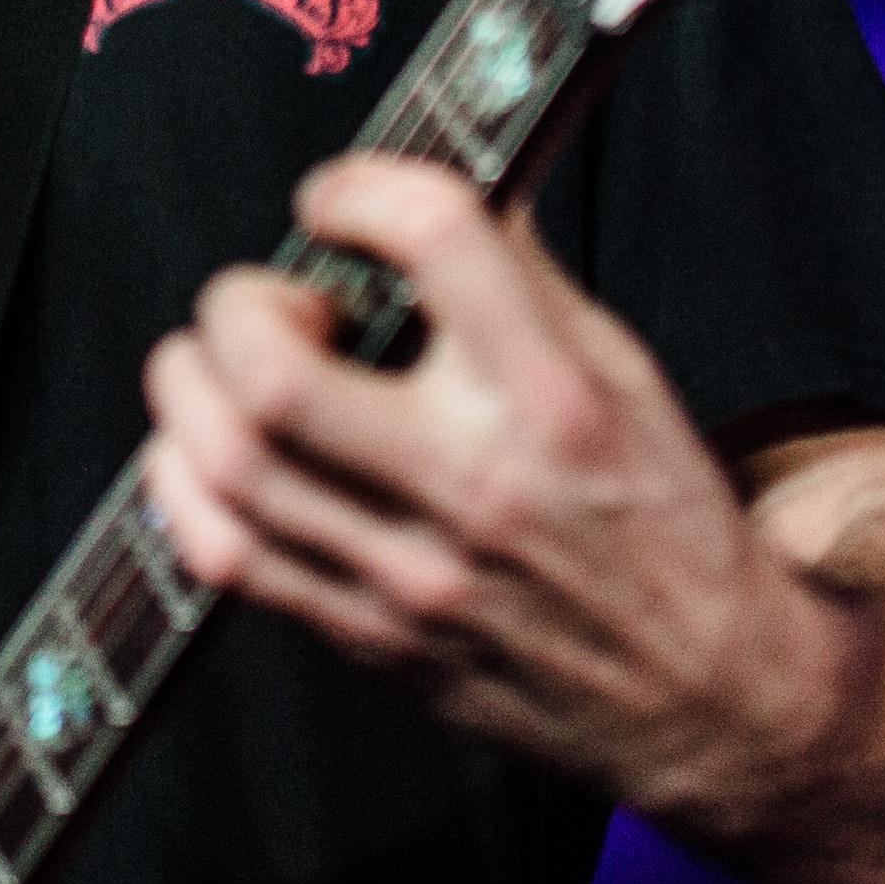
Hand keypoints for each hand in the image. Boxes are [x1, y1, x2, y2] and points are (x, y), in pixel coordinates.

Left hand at [137, 154, 860, 822]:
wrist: (703, 695)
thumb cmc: (668, 525)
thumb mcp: (626, 372)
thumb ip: (523, 279)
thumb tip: (430, 194)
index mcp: (554, 396)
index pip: (436, 240)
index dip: (362, 188)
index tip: (339, 196)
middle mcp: (475, 482)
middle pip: (278, 372)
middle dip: (241, 304)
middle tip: (272, 297)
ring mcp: (410, 571)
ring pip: (229, 464)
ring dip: (190, 386)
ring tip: (221, 364)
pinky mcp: (368, 637)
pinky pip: (222, 557)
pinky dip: (181, 485)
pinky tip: (207, 452)